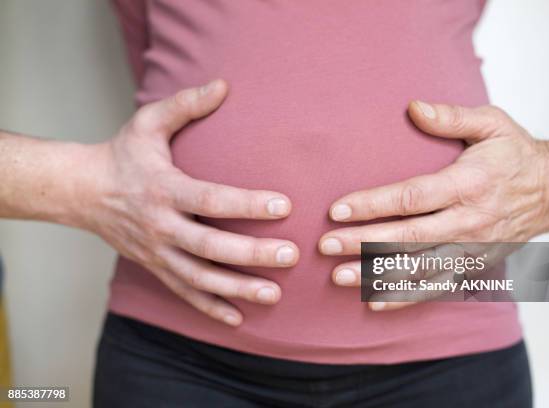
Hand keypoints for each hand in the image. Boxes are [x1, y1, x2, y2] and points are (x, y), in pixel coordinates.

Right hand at [77, 80, 298, 325]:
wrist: (82, 191)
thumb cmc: (123, 154)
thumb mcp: (148, 121)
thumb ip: (185, 104)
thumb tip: (224, 84)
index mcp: (164, 189)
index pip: (212, 200)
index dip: (249, 204)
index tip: (285, 206)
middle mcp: (161, 226)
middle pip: (211, 246)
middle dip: (253, 254)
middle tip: (291, 255)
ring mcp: (158, 252)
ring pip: (201, 278)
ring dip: (238, 289)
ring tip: (275, 293)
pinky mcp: (155, 267)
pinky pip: (184, 293)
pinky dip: (210, 308)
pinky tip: (238, 318)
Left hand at [319, 101, 548, 310]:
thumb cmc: (516, 154)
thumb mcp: (492, 123)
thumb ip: (452, 116)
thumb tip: (412, 107)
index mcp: (468, 184)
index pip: (411, 197)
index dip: (372, 205)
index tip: (337, 209)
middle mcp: (469, 221)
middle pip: (408, 237)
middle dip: (362, 243)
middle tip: (325, 246)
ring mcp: (472, 248)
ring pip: (419, 268)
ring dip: (377, 275)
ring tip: (338, 277)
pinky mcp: (474, 265)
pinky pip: (437, 287)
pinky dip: (406, 297)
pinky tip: (374, 302)